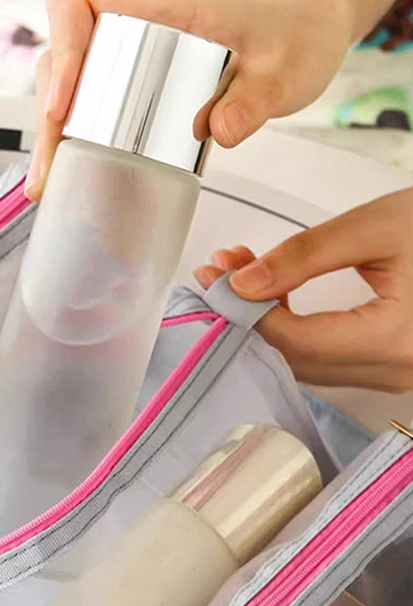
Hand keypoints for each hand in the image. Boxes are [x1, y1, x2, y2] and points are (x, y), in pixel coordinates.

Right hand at [25, 0, 392, 200]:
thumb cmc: (301, 28)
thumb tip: (220, 130)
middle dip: (50, 112)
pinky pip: (88, 82)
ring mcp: (130, 34)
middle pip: (65, 49)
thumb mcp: (287, 67)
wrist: (315, 23)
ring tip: (49, 180)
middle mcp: (136, 7)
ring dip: (54, 125)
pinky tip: (67, 162)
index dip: (63, 49)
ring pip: (69, 70)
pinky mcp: (133, 57)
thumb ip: (257, 98)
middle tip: (49, 173)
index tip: (64, 102)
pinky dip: (71, 122)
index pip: (81, 1)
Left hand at [194, 188, 412, 392]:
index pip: (292, 341)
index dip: (244, 312)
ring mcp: (393, 373)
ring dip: (266, 322)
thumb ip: (305, 255)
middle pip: (293, 358)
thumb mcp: (377, 228)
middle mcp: (394, 370)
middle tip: (219, 276)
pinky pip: (326, 357)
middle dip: (247, 316)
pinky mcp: (390, 365)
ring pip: (306, 362)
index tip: (214, 279)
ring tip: (242, 275)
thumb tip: (241, 284)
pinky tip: (276, 295)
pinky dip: (292, 329)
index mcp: (394, 340)